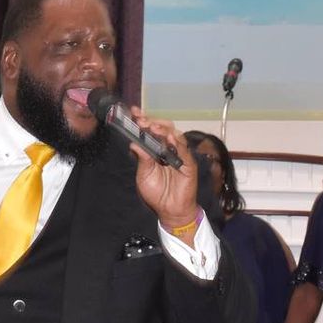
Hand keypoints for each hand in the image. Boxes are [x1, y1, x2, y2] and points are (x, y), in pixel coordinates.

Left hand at [125, 107, 197, 228]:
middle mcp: (168, 149)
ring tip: (153, 127)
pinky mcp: (188, 165)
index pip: (150, 131)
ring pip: (175, 135)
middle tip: (141, 121)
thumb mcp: (144, 175)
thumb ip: (142, 159)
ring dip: (164, 129)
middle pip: (163, 129)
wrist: (169, 210)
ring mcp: (179, 155)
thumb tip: (133, 143)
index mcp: (155, 149)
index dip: (143, 120)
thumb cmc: (157, 193)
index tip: (134, 112)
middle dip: (152, 122)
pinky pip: (184, 151)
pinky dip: (178, 144)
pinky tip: (170, 138)